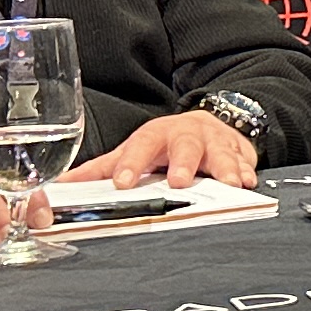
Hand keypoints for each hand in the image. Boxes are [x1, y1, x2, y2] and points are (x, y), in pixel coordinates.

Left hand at [88, 108, 259, 191]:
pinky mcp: (238, 153)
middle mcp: (186, 136)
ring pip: (219, 153)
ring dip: (223, 168)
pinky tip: (248, 181)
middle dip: (182, 162)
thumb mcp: (134, 150)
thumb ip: (101, 169)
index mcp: (156, 135)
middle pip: (184, 145)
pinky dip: (247, 171)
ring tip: (229, 183)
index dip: (131, 162)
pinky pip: (245, 162)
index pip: (141, 144)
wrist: (209, 125)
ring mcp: (214, 143)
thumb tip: (62, 185)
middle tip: (178, 182)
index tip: (122, 182)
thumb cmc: (166, 143)